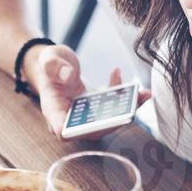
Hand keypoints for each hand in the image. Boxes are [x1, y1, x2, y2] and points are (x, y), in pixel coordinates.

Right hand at [25, 44, 150, 139]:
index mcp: (53, 110)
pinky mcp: (97, 111)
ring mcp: (84, 117)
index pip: (62, 130)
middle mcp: (69, 119)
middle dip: (114, 120)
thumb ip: (53, 66)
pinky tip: (133, 86)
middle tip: (131, 108)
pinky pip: (113, 111)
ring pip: (107, 122)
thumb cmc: (50, 64)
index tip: (96, 123)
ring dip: (127, 110)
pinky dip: (125, 99)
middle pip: (91, 129)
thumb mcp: (48, 59)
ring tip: (142, 95)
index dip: (78, 132)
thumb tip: (70, 76)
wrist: (57, 64)